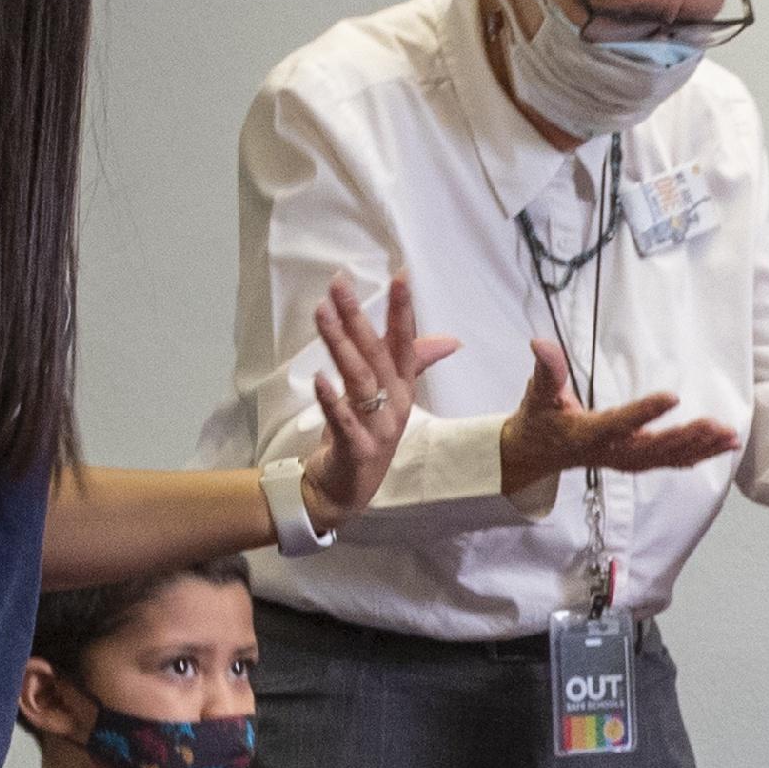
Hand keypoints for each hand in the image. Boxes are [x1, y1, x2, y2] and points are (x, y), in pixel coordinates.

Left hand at [301, 273, 457, 522]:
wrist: (346, 491)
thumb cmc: (366, 437)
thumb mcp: (390, 398)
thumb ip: (413, 363)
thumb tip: (450, 340)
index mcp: (402, 390)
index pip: (405, 343)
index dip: (403, 311)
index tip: (400, 276)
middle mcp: (394, 406)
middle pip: (377, 355)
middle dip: (359, 318)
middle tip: (339, 285)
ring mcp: (378, 429)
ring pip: (360, 380)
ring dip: (341, 345)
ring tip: (323, 314)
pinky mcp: (357, 450)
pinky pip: (343, 421)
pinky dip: (330, 399)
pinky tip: (317, 377)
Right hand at [496, 339, 737, 494]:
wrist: (536, 455)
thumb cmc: (539, 420)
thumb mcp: (537, 394)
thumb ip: (546, 370)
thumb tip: (539, 342)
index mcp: (588, 434)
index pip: (619, 423)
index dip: (645, 412)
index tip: (672, 396)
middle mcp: (610, 452)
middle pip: (652, 447)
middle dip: (685, 438)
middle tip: (714, 425)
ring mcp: (625, 459)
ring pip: (667, 457)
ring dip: (699, 447)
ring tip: (729, 436)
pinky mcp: (635, 461)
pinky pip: (670, 461)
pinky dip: (698, 454)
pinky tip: (724, 445)